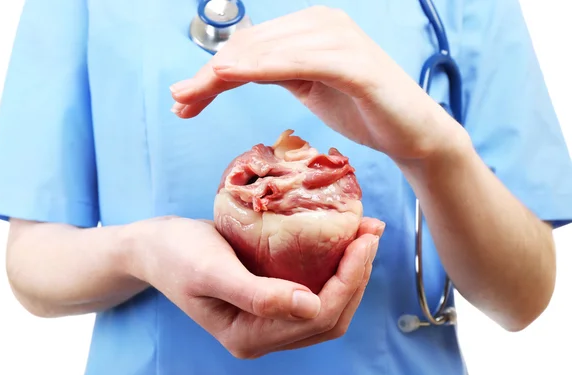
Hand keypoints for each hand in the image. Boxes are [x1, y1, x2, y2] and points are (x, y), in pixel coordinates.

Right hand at [125, 215, 383, 358]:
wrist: (155, 246)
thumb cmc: (177, 254)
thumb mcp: (211, 271)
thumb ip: (256, 295)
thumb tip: (310, 307)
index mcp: (248, 337)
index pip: (317, 316)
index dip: (349, 280)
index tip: (364, 239)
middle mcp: (263, 336)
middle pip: (331, 316)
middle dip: (358, 274)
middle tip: (372, 231)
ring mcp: (267, 321)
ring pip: (327, 306)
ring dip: (351, 272)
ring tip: (365, 233)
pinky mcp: (270, 300)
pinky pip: (314, 291)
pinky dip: (334, 269)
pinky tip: (342, 241)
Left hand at [169, 6, 468, 162]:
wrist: (413, 134)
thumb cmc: (363, 111)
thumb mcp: (309, 87)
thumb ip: (278, 70)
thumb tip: (235, 68)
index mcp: (311, 28)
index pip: (251, 46)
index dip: (213, 72)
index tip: (185, 98)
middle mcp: (322, 23)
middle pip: (251, 47)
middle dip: (208, 77)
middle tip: (178, 102)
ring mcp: (338, 39)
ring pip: (266, 53)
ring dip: (222, 74)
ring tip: (189, 96)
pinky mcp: (352, 62)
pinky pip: (296, 62)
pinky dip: (258, 67)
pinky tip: (227, 75)